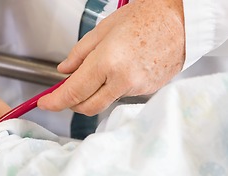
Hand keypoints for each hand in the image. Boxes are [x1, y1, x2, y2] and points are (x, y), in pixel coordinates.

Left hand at [38, 0, 184, 115]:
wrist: (182, 18)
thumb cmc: (147, 16)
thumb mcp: (103, 30)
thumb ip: (79, 54)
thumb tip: (64, 71)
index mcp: (108, 63)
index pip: (72, 93)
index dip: (55, 102)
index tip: (45, 103)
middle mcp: (122, 80)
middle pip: (86, 107)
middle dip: (72, 103)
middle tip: (65, 92)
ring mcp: (137, 88)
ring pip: (104, 102)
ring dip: (94, 94)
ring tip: (101, 70)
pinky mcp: (148, 91)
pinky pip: (122, 96)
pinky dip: (113, 89)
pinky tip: (121, 70)